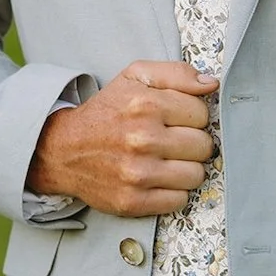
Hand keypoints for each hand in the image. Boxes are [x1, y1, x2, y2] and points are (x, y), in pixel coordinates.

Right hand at [27, 61, 216, 216]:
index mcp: (146, 104)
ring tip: (166, 160)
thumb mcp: (135, 76)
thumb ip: (176, 73)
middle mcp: (142, 139)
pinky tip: (158, 178)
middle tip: (172, 140)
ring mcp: (137, 174)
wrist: (63, 149)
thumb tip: (211, 84)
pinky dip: (173, 191)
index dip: (192, 115)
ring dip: (186, 168)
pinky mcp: (133, 201)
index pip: (202, 113)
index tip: (175, 118)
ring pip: (196, 175)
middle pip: (204, 146)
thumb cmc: (107, 111)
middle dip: (192, 141)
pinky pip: (180, 200)